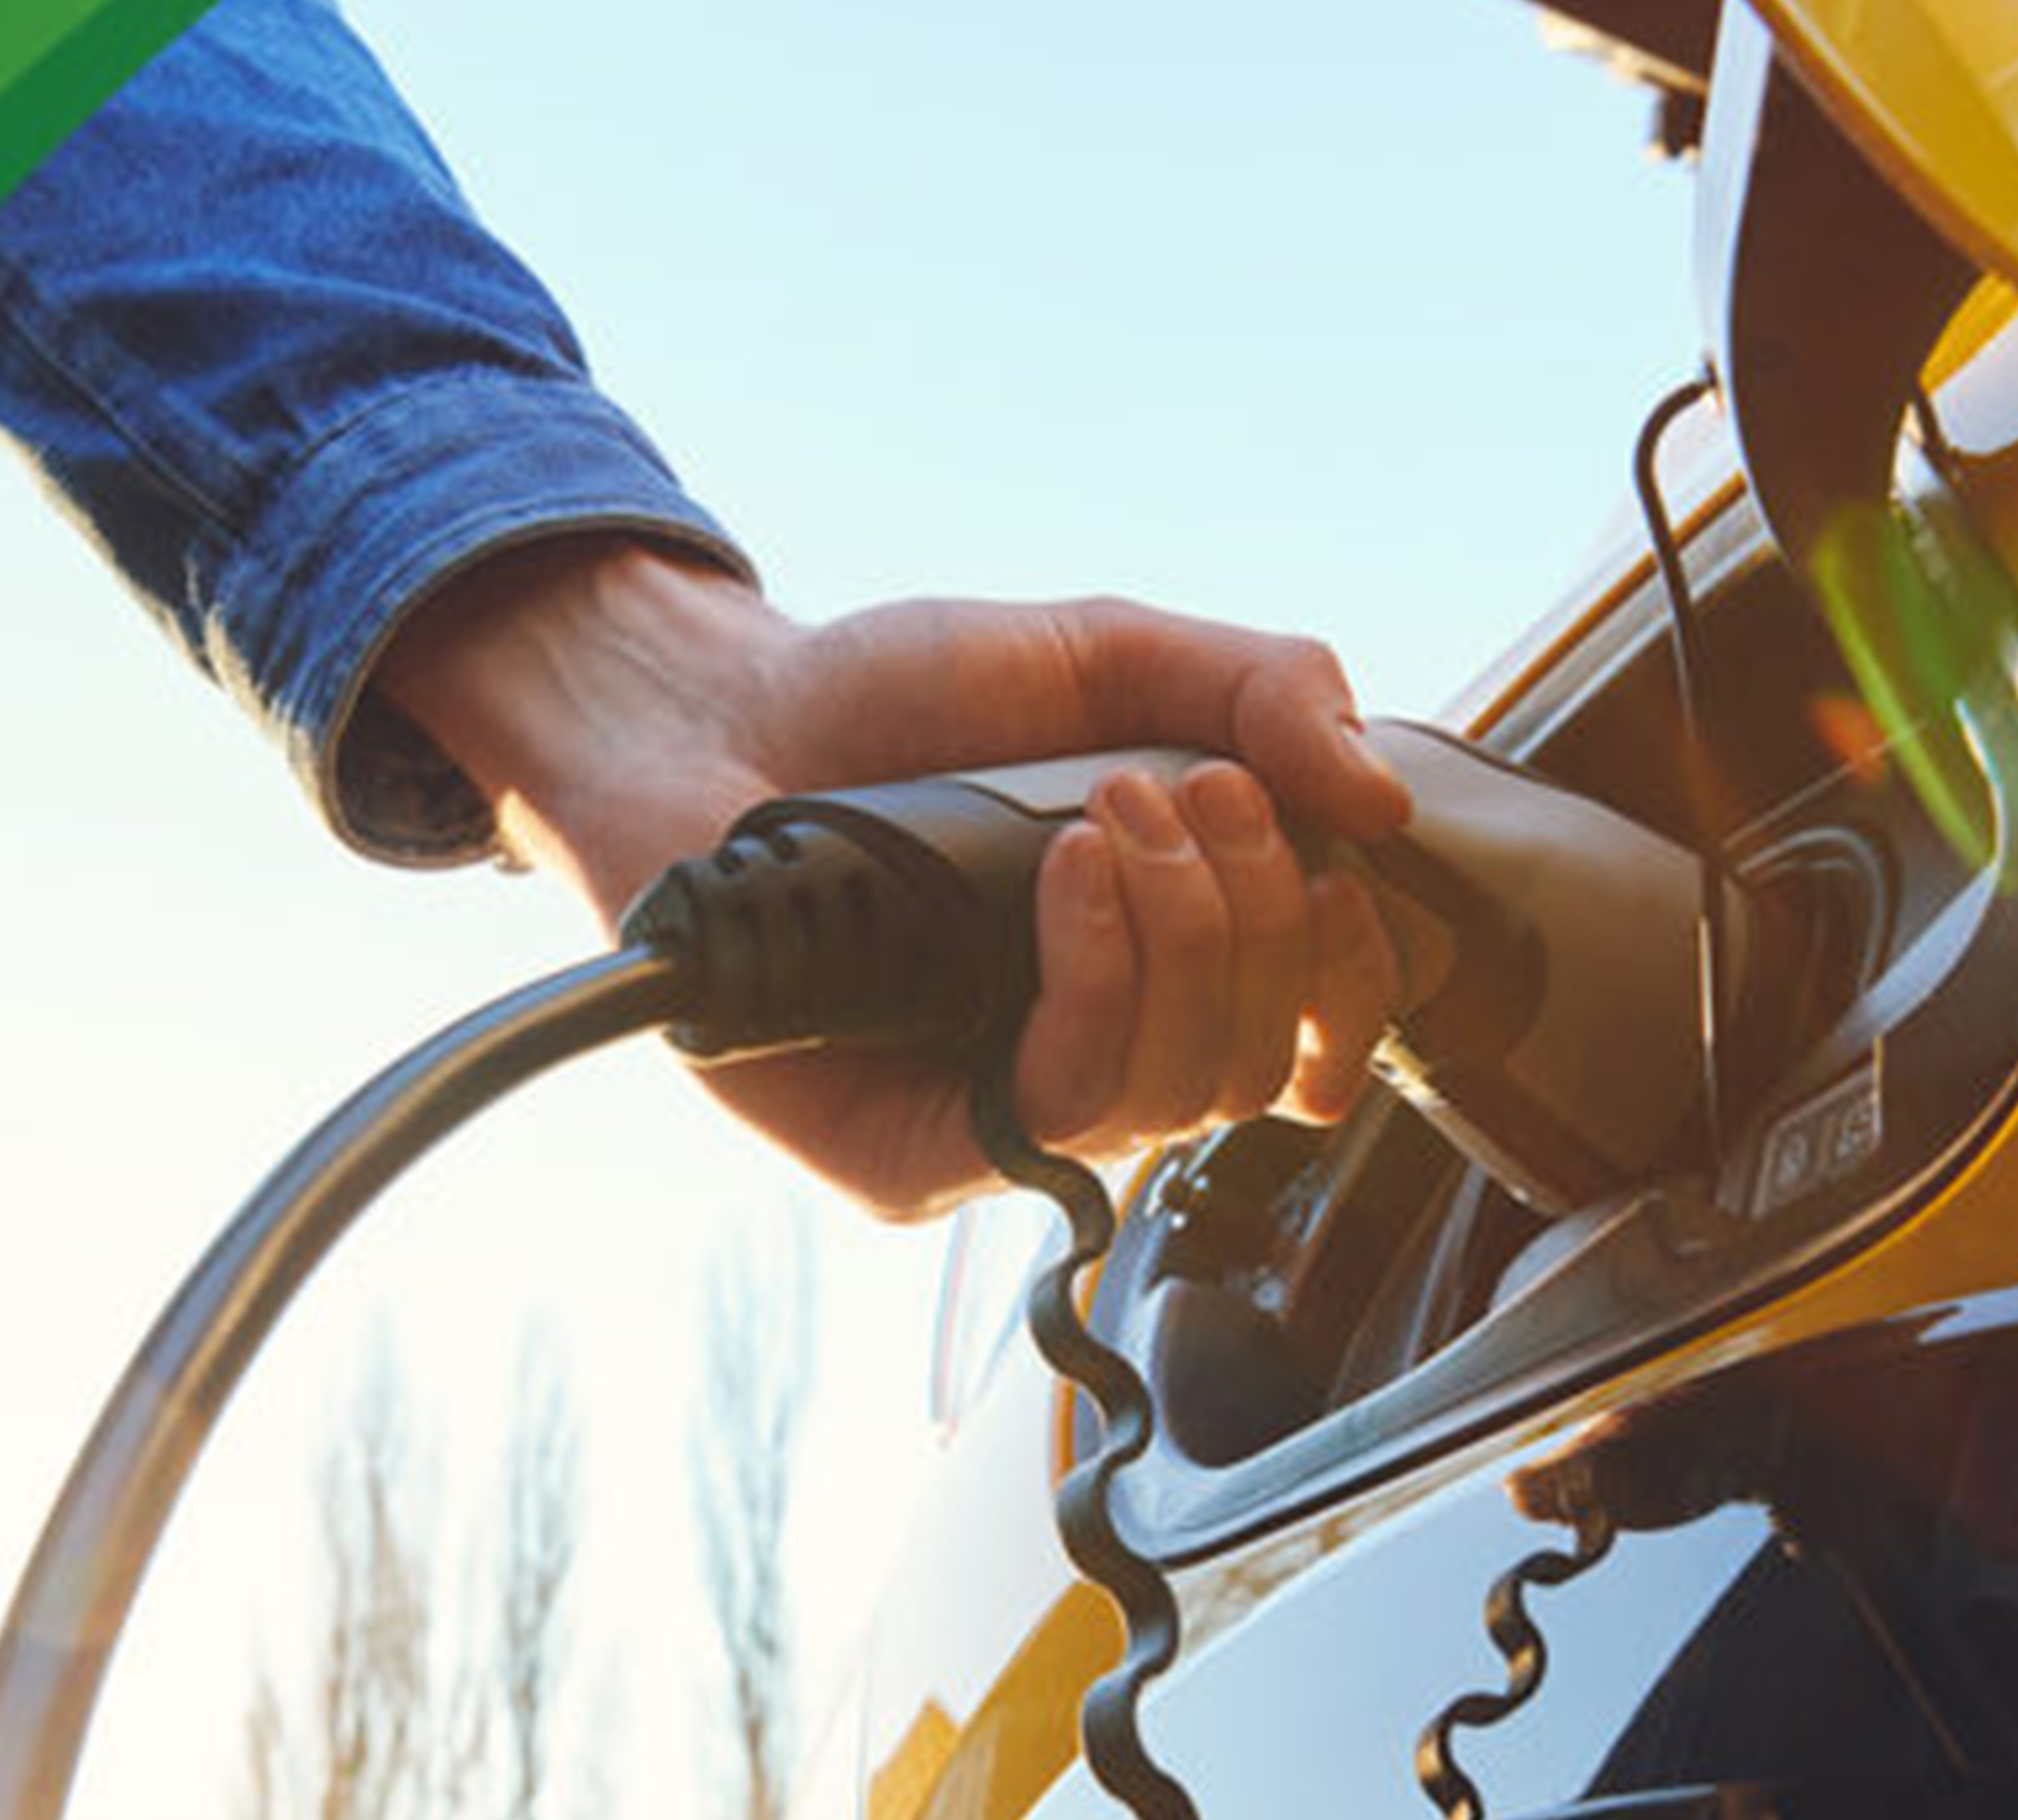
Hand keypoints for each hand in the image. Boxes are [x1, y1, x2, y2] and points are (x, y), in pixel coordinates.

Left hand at [382, 536, 1408, 1217]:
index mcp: (1161, 964)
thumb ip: (1256, 691)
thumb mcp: (1103, 656)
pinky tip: (1065, 879)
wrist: (718, 714)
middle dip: (1259, 916)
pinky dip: (1100, 984)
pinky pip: (1064, 1117)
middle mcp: (1094, 1053)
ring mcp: (1006, 1113)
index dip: (1357, 971)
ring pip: (1185, 1099)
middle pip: (1268, 1067)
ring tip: (1110, 815)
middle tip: (1180, 791)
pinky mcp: (917, 1159)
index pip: (1316, 1037)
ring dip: (1188, 938)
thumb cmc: (899, 698)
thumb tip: (1383, 802)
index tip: (1334, 857)